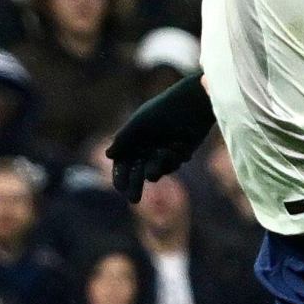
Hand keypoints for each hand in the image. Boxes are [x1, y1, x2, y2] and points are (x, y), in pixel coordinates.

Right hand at [105, 72, 215, 202]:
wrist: (193, 104)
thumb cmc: (164, 109)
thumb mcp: (141, 123)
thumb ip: (125, 138)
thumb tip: (109, 155)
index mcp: (132, 139)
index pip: (122, 162)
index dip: (120, 175)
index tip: (120, 187)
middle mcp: (145, 147)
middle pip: (136, 173)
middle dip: (135, 186)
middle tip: (134, 200)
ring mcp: (162, 152)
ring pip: (156, 171)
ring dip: (160, 165)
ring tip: (166, 150)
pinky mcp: (178, 154)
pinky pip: (173, 165)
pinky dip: (175, 157)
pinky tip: (181, 143)